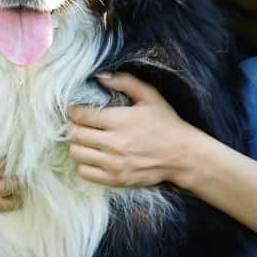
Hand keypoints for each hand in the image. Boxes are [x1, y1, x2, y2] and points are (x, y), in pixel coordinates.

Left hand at [67, 72, 203, 188]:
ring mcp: (114, 164)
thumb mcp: (150, 96)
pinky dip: (83, 163)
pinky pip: (84, 172)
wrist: (183, 156)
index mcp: (120, 120)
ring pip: (76, 153)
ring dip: (77, 144)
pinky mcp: (115, 179)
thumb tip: (100, 76)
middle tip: (79, 123)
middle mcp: (114, 143)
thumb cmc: (166, 123)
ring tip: (85, 139)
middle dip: (73, 126)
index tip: (75, 109)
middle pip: (74, 134)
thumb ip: (125, 82)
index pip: (81, 115)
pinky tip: (92, 155)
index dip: (73, 110)